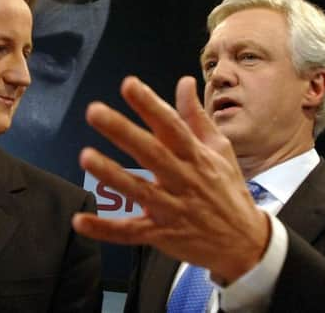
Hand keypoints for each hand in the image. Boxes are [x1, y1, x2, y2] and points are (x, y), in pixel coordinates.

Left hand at [72, 76, 269, 282]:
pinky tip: (80, 221)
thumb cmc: (228, 190)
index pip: (171, 125)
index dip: (150, 104)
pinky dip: (106, 229)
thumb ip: (196, 116)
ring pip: (139, 190)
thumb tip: (184, 83)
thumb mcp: (220, 149)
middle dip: (122, 131)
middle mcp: (183, 179)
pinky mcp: (162, 233)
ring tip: (86, 157)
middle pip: (151, 152)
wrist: (244, 242)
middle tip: (95, 112)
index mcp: (196, 156)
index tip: (129, 85)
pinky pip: (131, 232)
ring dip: (111, 174)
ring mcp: (172, 208)